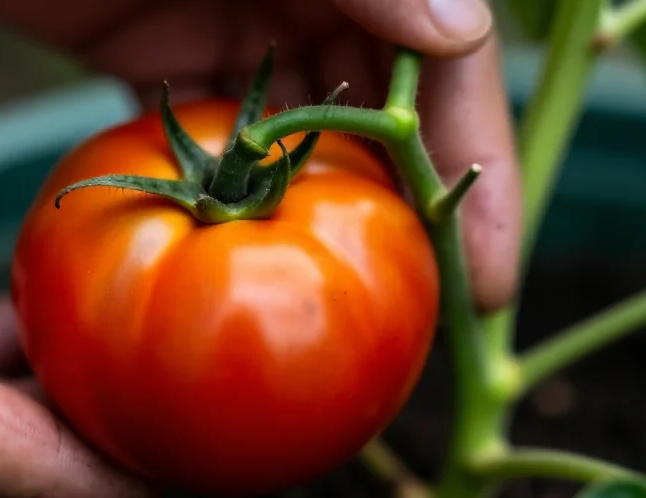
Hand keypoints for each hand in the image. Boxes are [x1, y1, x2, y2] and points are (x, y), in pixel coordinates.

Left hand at [0, 0, 521, 311]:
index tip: (488, 281)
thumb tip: (464, 32)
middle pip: (382, 115)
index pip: (450, 69)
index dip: (481, 173)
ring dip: (318, 214)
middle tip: (416, 320)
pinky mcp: (158, 49)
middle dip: (404, 213)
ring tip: (340, 310)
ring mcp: (232, 21)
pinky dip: (228, 189)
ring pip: (299, 136)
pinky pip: (212, 134)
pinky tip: (238, 250)